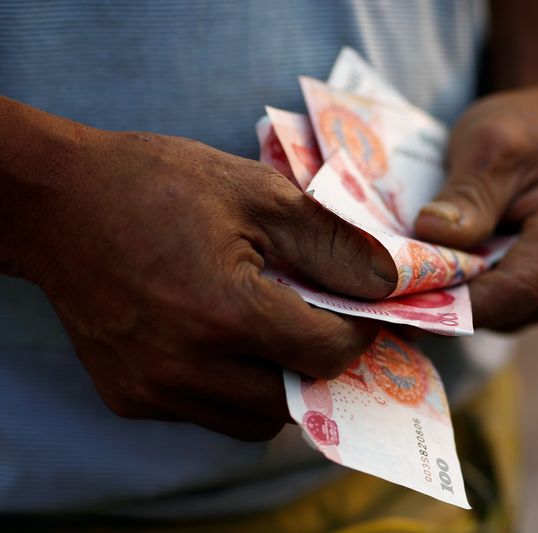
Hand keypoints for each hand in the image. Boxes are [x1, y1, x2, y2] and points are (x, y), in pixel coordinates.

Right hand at [10, 117, 395, 439]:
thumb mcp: (258, 193)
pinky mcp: (128, 397)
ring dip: (281, 384)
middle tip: (330, 326)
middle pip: (296, 398)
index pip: (325, 353)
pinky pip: (208, 413)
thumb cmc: (157, 184)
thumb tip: (389, 283)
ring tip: (279, 334)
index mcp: (224, 311)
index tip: (369, 313)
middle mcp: (186, 366)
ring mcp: (152, 388)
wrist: (57, 201)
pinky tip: (228, 342)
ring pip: (254, 420)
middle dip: (324, 364)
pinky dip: (235, 389)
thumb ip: (333, 245)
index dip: (361, 333)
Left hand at [415, 83, 537, 330]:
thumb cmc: (530, 129)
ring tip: (400, 284)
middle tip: (379, 298)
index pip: (513, 291)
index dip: (454, 308)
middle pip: (503, 309)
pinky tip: (431, 276)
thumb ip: (466, 194)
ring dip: (451, 302)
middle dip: (442, 307)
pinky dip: (464, 294)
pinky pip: (500, 308)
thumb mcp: (490, 144)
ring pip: (498, 315)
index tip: (396, 311)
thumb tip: (430, 234)